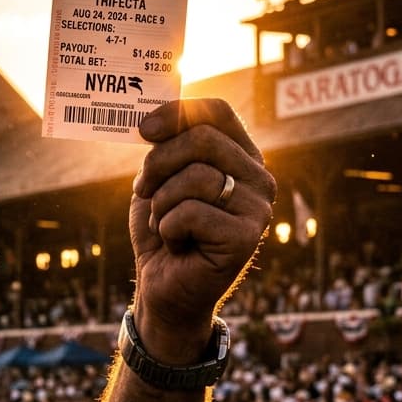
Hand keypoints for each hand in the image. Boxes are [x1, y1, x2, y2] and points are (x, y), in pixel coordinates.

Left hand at [130, 98, 274, 362]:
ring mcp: (257, 209)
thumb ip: (166, 146)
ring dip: (162, 203)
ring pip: (194, 178)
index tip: (143, 129)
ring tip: (166, 224)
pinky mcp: (246, 238)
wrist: (163, 288)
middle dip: (159, 162)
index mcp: (241, 156)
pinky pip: (189, 214)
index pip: (218, 112)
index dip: (177, 112)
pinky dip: (168, 229)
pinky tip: (178, 245)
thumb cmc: (164, 230)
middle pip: (203, 140)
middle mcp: (258, 178)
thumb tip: (154, 116)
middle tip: (144, 189)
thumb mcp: (161, 178)